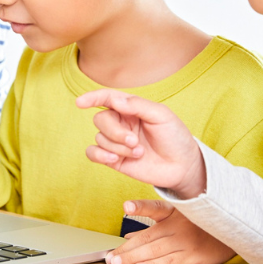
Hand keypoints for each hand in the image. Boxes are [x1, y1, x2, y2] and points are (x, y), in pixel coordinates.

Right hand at [76, 89, 206, 197]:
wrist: (182, 166)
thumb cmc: (175, 137)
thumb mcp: (162, 116)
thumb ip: (139, 105)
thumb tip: (115, 101)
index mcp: (131, 108)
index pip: (107, 98)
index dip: (92, 97)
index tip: (80, 102)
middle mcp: (121, 123)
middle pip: (101, 119)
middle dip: (115, 132)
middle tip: (134, 142)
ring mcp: (117, 141)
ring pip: (100, 138)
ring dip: (118, 147)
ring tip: (139, 153)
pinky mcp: (114, 159)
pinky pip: (93, 153)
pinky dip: (99, 155)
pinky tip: (113, 159)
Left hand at [105, 199, 234, 263]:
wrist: (230, 234)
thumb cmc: (198, 225)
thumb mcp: (176, 218)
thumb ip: (152, 227)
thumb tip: (129, 238)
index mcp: (173, 212)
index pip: (154, 208)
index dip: (139, 207)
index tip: (126, 207)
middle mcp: (177, 226)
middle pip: (147, 237)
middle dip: (127, 249)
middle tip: (110, 258)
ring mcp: (185, 241)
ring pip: (154, 251)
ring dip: (134, 258)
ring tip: (119, 263)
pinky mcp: (192, 256)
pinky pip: (169, 262)